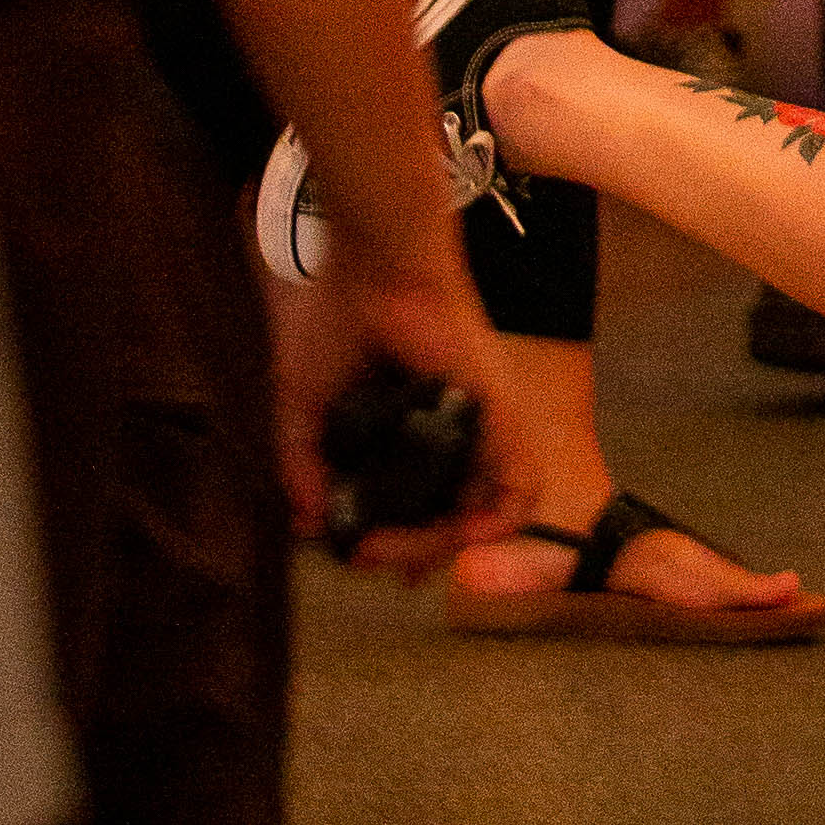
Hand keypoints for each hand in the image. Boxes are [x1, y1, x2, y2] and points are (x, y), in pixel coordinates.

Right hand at [270, 234, 532, 575]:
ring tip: (401, 550)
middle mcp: (451, 433)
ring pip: (485, 513)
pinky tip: (455, 536)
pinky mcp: (499, 413)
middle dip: (410, 552)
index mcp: (411, 429)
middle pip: (451, 519)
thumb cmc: (336, 321)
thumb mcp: (305, 408)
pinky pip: (519, 485)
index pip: (422, 506)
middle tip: (370, 555)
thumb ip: (305, 468)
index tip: (361, 555)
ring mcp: (479, 426)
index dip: (398, 544)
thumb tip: (309, 527)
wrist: (370, 269)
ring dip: (444, 544)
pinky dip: (497, 522)